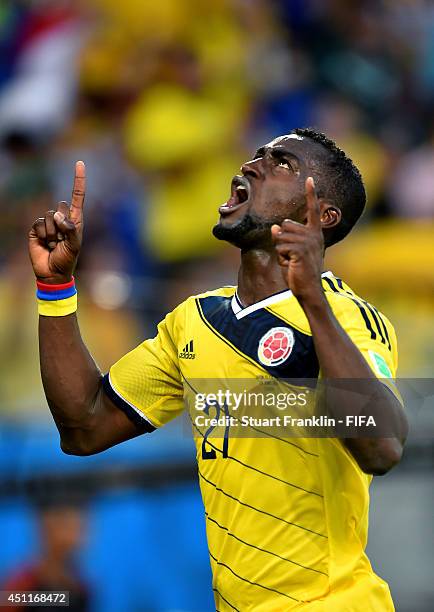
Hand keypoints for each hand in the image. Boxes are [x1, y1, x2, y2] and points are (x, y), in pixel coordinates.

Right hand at [29, 161, 85, 283]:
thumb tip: (58, 214)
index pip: (78, 196)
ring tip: (55, 244)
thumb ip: (70, 228)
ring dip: (53, 233)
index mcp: (76, 220)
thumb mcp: (75, 245)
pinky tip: (45, 244)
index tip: (79, 163)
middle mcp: (63, 218)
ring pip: (50, 216)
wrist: (52, 273)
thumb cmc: (68, 259)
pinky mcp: (36, 228)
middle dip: (63, 223)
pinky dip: (43, 234)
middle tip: (63, 240)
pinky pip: (39, 223)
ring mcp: (49, 223)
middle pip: (61, 206)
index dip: (78, 179)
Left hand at [271, 177, 323, 304]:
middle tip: (292, 258)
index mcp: (315, 233)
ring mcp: (308, 242)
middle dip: (282, 242)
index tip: (310, 179)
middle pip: (285, 226)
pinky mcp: (300, 250)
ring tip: (292, 262)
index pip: (312, 210)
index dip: (310, 194)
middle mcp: (313, 235)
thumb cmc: (299, 272)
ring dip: (281, 251)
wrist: (308, 290)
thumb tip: (274, 228)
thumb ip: (284, 239)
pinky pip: (280, 246)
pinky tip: (291, 265)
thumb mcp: (290, 252)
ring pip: (280, 237)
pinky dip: (281, 257)